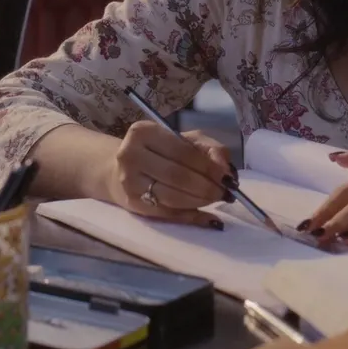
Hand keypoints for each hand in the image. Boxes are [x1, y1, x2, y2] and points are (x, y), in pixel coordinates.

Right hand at [103, 121, 233, 229]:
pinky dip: (191, 216)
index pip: (183, 152)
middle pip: (177, 176)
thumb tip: (225, 169)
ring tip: (215, 199)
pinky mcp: (133, 205)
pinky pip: (168, 213)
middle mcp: (131, 155)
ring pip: (172, 197)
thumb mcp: (183, 139)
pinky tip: (207, 216)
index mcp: (144, 132)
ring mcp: (129, 182)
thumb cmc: (158, 151)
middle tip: (225, 192)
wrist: (119, 169)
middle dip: (207, 186)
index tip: (227, 177)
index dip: (209, 166)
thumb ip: (209, 148)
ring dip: (200, 201)